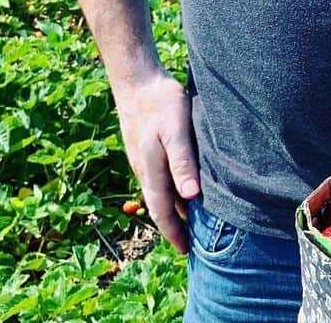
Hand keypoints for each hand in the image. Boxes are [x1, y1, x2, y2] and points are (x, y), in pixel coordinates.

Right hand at [113, 69, 199, 253]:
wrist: (137, 80)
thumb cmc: (161, 103)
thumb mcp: (177, 131)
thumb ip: (183, 162)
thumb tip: (190, 197)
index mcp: (151, 170)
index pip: (162, 211)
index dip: (174, 232)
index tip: (186, 250)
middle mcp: (144, 169)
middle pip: (160, 205)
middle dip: (175, 225)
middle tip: (193, 242)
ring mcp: (143, 159)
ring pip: (159, 191)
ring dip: (173, 207)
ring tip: (192, 219)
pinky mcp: (146, 147)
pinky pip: (159, 177)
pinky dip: (171, 189)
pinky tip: (183, 185)